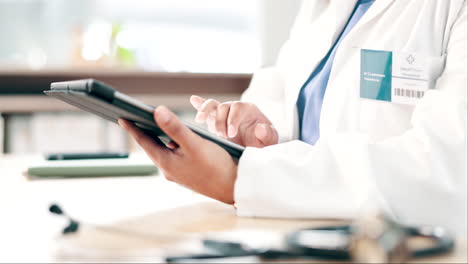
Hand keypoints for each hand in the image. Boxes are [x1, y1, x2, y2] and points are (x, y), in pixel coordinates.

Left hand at [118, 106, 236, 203]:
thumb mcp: (194, 143)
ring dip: (162, 138)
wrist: (234, 187)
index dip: (133, 128)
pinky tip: (182, 140)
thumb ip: (175, 127)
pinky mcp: (189, 174)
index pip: (144, 141)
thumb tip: (157, 111)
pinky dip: (174, 146)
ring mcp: (179, 173)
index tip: (122, 117)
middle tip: (136, 118)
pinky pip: (176, 156)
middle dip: (146, 132)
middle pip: (153, 146)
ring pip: (166, 151)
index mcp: (166, 163)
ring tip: (157, 125)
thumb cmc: (216, 166)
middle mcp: (169, 169)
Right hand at [190, 95, 278, 147]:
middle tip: (222, 137)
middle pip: (223, 107)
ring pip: (212, 105)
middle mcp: (235, 108)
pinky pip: (207, 108)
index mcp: (249, 110)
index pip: (237, 108)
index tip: (231, 134)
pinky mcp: (216, 119)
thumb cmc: (264, 142)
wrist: (256, 146)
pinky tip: (193, 100)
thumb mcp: (270, 140)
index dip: (232, 119)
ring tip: (202, 123)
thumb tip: (259, 128)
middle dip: (220, 122)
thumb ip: (268, 135)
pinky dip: (199, 104)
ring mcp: (224, 113)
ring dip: (206, 113)